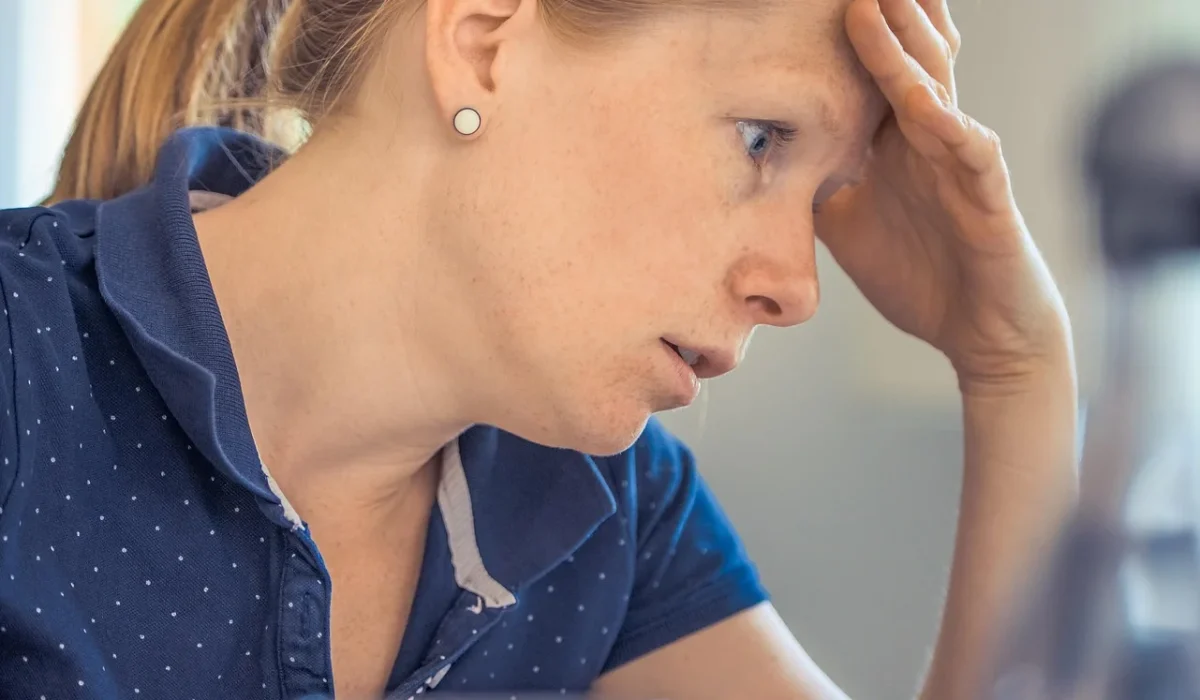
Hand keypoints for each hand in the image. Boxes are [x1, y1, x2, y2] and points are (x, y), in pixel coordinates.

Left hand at [817, 0, 1070, 385]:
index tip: (810, 7)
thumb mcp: (845, 225)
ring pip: (936, 93)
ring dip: (905, 51)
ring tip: (876, 6)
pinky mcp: (989, 199)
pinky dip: (951, 127)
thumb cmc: (918, 272)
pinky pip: (973, 155)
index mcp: (895, 143)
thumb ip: (813, 186)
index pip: (872, 75)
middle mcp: (930, 140)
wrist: (979, 332)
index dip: (849, 36)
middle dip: (879, 17)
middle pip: (905, 63)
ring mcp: (962, 163)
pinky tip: (925, 102)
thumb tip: (757, 166)